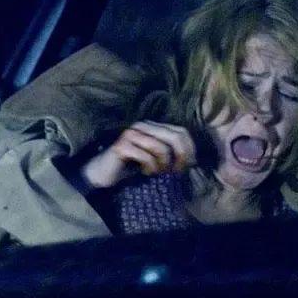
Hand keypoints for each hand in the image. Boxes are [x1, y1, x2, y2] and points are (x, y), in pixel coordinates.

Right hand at [81, 121, 196, 189]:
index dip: (189, 149)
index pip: (181, 131)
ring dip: (163, 165)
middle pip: (175, 137)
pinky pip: (146, 157)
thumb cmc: (132, 166)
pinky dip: (150, 168)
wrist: (104, 172)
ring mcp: (131, 134)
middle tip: (176, 172)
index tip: (187, 166)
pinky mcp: (122, 146)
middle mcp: (142, 125)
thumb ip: (170, 152)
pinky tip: (145, 172)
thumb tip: (193, 159)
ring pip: (161, 148)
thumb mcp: (155, 157)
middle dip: (180, 157)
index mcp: (153, 125)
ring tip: (157, 172)